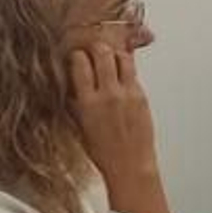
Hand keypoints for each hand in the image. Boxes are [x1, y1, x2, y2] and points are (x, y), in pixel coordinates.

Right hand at [68, 44, 159, 187]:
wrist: (129, 165)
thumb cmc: (103, 152)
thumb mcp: (78, 126)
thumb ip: (74, 103)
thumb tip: (69, 85)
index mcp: (88, 103)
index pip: (80, 64)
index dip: (76, 55)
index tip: (75, 55)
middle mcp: (109, 95)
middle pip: (103, 54)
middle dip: (96, 48)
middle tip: (93, 50)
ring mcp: (128, 94)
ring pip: (122, 58)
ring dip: (114, 53)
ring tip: (109, 57)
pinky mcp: (142, 96)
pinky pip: (133, 73)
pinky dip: (126, 69)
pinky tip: (121, 73)